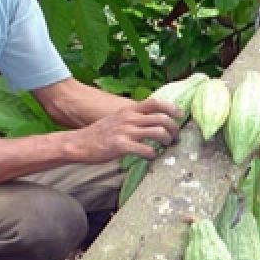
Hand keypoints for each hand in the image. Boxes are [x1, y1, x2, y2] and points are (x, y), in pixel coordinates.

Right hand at [66, 97, 182, 160]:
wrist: (79, 143)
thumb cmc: (100, 133)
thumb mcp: (118, 118)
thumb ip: (134, 118)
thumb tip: (152, 121)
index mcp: (129, 110)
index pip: (155, 102)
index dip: (171, 108)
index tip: (180, 115)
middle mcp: (129, 118)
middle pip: (162, 118)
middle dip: (173, 128)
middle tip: (175, 137)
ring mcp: (126, 131)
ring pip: (157, 132)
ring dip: (166, 140)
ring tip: (166, 146)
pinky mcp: (121, 146)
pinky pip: (145, 149)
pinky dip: (152, 154)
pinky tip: (151, 157)